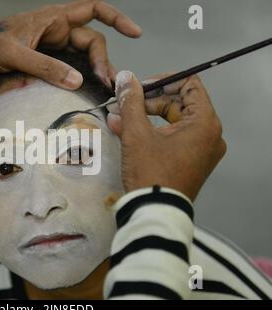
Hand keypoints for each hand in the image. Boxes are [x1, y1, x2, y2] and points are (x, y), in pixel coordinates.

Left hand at [0, 0, 141, 88]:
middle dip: (102, 61)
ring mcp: (49, 48)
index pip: (93, 10)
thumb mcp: (15, 55)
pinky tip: (82, 93)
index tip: (135, 33)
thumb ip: (46, 67)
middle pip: (91, 42)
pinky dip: (77, 79)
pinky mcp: (41, 63)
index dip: (116, 19)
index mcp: (52, 19)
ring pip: (81, 58)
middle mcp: (54, 31)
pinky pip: (67, 70)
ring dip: (92, 72)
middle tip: (106, 84)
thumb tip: (78, 81)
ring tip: (101, 90)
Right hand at [107, 71, 226, 200]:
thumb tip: (125, 78)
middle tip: (125, 103)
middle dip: (148, 101)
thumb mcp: (136, 133)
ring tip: (119, 117)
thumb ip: (131, 101)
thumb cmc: (151, 172)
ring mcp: (202, 150)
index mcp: (204, 122)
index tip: (140, 87)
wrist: (154, 212)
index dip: (162, 81)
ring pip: (173, 121)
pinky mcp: (192, 161)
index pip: (189, 84)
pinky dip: (152, 133)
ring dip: (146, 117)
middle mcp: (210, 134)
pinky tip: (125, 131)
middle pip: (180, 103)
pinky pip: (173, 138)